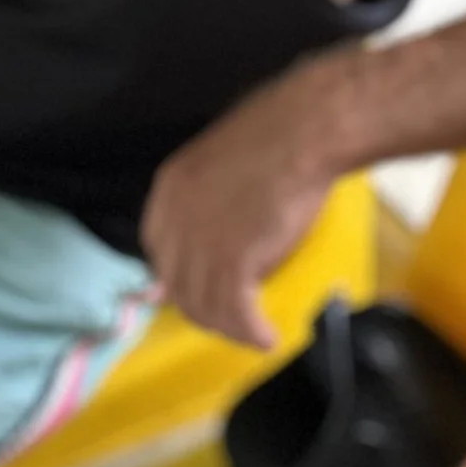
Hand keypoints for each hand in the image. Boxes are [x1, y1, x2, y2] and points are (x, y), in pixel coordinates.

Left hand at [140, 70, 346, 347]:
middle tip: (233, 317)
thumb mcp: (227, 163)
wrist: (306, 129)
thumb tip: (218, 231)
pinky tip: (267, 337)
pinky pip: (235, 312)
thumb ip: (210, 197)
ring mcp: (199, 242)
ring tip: (254, 333)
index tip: (202, 289)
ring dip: (230, 327)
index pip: (159, 251)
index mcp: (170, 189)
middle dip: (204, 309)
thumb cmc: (280, 134)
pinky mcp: (232, 260)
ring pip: (204, 305)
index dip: (180, 276)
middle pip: (178, 285)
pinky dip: (251, 332)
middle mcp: (174, 219)